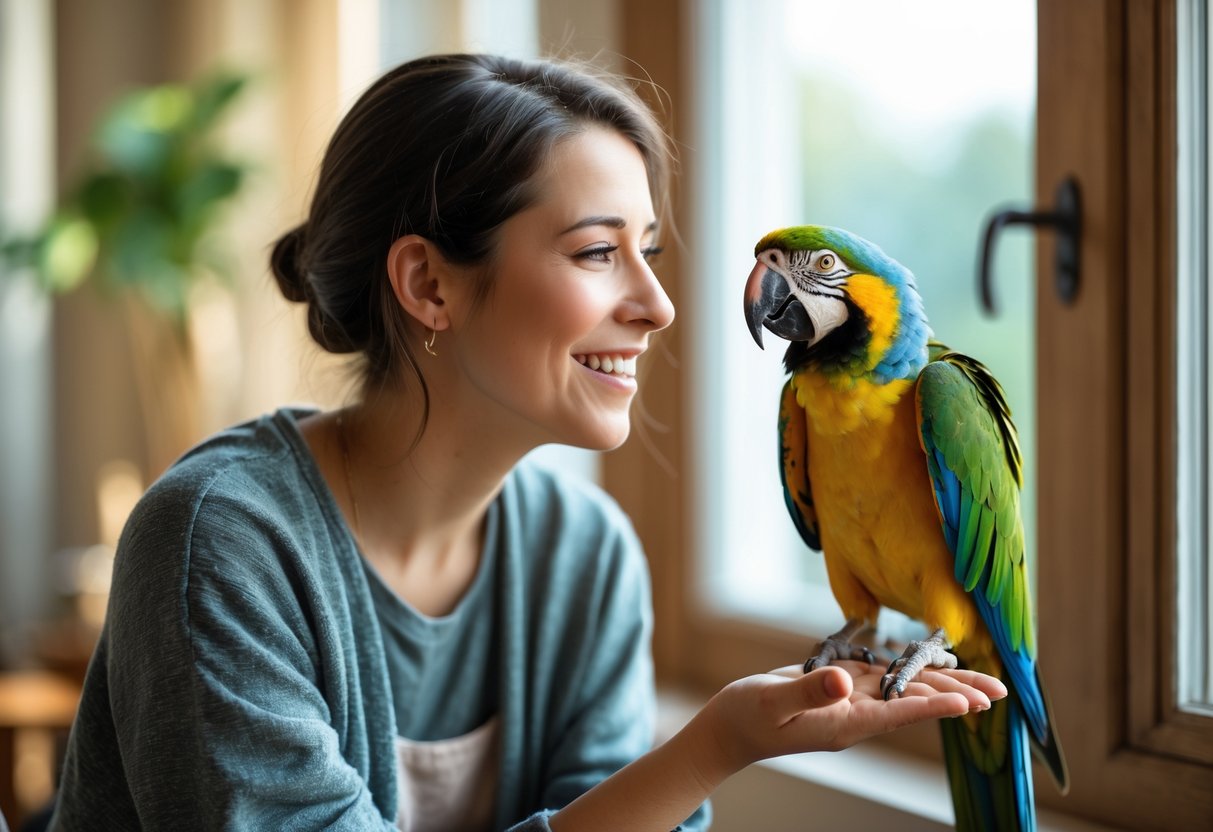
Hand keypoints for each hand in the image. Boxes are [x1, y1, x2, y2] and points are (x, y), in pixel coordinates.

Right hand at [692, 661, 1006, 783]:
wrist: (730, 728)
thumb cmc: (746, 717)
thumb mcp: (773, 702)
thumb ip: (810, 690)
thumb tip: (846, 682)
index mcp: (845, 721)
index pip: (901, 713)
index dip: (936, 707)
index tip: (973, 705)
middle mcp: (856, 714)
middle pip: (916, 702)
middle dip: (958, 695)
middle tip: (1001, 692)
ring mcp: (850, 702)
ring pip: (906, 689)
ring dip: (943, 683)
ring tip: (982, 683)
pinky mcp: (840, 689)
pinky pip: (884, 679)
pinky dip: (911, 672)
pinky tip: (930, 668)